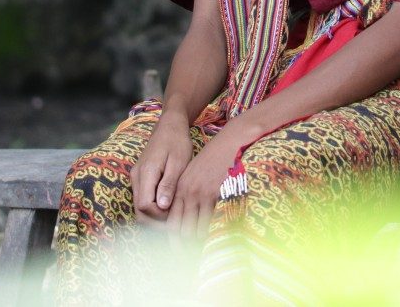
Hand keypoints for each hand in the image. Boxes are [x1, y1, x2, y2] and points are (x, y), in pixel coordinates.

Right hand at [131, 114, 193, 222]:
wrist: (169, 125)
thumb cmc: (177, 142)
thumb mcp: (178, 162)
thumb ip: (168, 184)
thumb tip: (162, 207)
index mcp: (146, 173)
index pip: (145, 206)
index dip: (159, 216)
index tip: (175, 216)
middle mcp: (136, 177)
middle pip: (139, 210)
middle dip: (155, 223)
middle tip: (175, 227)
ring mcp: (136, 178)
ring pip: (139, 207)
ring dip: (154, 217)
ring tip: (174, 221)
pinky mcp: (140, 178)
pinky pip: (143, 199)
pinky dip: (153, 209)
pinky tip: (169, 210)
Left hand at [167, 120, 258, 240]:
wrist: (230, 143)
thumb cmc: (213, 159)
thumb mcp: (193, 174)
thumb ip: (186, 194)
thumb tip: (183, 216)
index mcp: (179, 189)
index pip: (170, 222)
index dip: (173, 239)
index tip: (178, 250)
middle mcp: (186, 193)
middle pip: (179, 229)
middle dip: (183, 245)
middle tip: (188, 256)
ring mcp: (200, 194)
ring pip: (194, 228)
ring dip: (198, 240)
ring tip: (202, 248)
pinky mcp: (214, 193)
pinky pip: (210, 220)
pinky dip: (211, 231)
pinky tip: (215, 235)